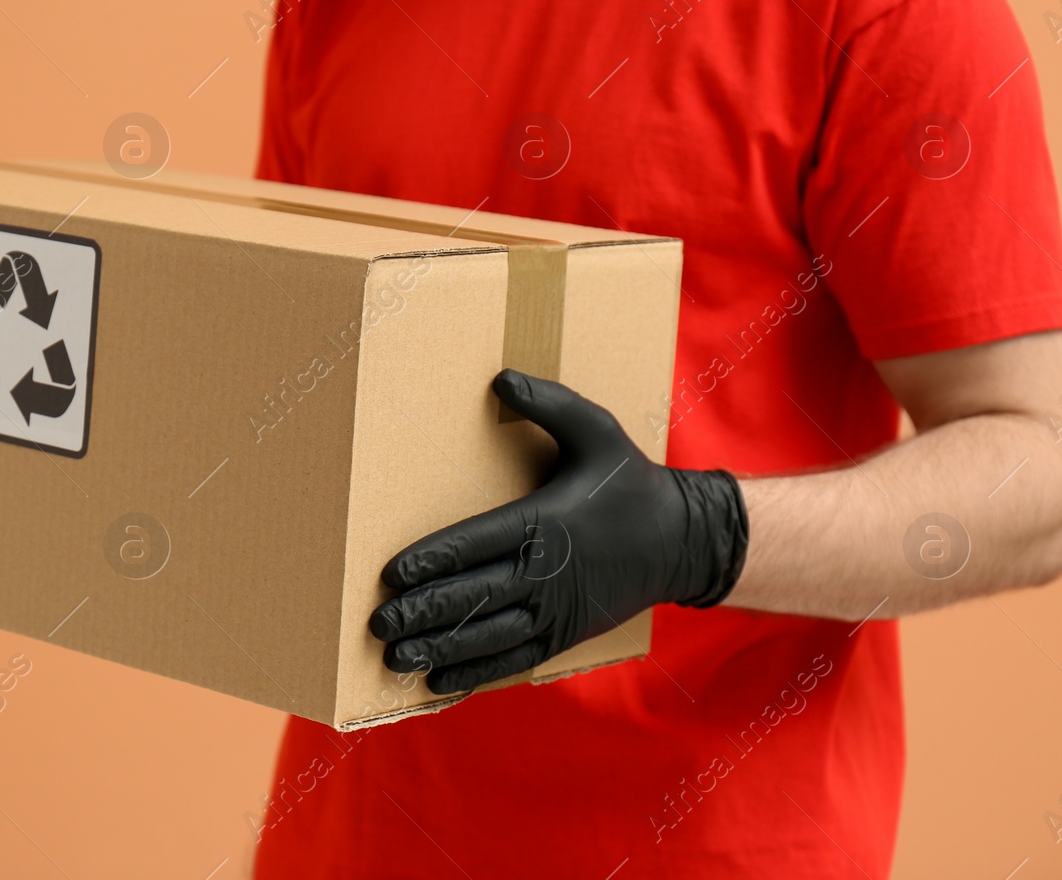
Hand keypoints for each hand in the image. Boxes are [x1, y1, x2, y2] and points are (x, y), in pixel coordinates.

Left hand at [369, 369, 748, 694]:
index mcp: (543, 521)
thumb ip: (550, 405)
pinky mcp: (564, 634)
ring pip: (486, 634)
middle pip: (472, 596)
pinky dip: (476, 673)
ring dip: (440, 648)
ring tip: (396, 658)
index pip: (474, 543)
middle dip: (422, 612)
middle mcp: (544, 570)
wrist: (683, 540)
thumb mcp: (597, 430)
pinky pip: (514, 658)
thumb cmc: (630, 483)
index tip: (391, 575)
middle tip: (378, 625)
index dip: (430, 562)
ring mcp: (554, 608)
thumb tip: (502, 378)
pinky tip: (440, 683)